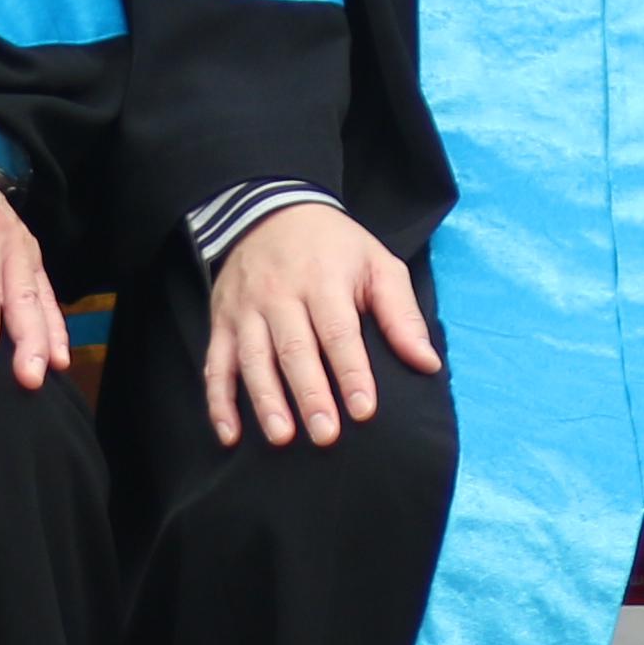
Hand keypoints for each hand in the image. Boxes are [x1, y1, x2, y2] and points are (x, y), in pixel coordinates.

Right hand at [200, 199, 438, 448]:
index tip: (364, 410)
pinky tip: (230, 435)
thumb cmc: (334, 246)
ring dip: (266, 400)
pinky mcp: (223, 321)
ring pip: (253, 359)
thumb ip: (402, 314)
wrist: (270, 208)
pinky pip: (216, 364)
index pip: (338, 331)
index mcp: (323, 280)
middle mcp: (280, 295)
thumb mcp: (377, 264)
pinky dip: (218, 402)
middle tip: (326, 435)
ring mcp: (246, 309)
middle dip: (309, 394)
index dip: (352, 372)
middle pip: (294, 349)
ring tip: (282, 437)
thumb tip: (427, 363)